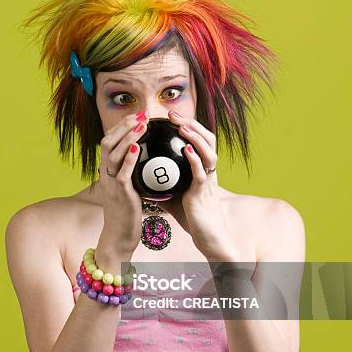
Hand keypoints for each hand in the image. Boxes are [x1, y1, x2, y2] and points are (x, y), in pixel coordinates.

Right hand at [96, 110, 147, 258]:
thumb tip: (147, 159)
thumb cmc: (127, 214)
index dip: (121, 127)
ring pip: (114, 154)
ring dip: (127, 137)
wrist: (119, 237)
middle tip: (141, 115)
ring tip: (141, 125)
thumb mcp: (129, 189)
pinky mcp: (120, 194)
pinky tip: (137, 147)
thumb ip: (133, 174)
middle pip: (108, 143)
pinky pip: (123, 173)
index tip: (137, 116)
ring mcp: (111, 184)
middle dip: (124, 126)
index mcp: (108, 172)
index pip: (110, 142)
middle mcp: (106, 175)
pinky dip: (129, 158)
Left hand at [163, 110, 235, 260]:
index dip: (187, 125)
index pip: (199, 140)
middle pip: (207, 138)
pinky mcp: (204, 192)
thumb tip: (141, 174)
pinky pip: (201, 172)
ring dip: (195, 137)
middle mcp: (209, 170)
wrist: (206, 236)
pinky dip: (194, 159)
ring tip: (182, 127)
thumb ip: (162, 182)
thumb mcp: (174, 194)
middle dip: (191, 123)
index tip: (169, 116)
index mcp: (202, 168)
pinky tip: (185, 150)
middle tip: (172, 115)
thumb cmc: (192, 216)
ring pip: (208, 151)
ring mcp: (208, 180)